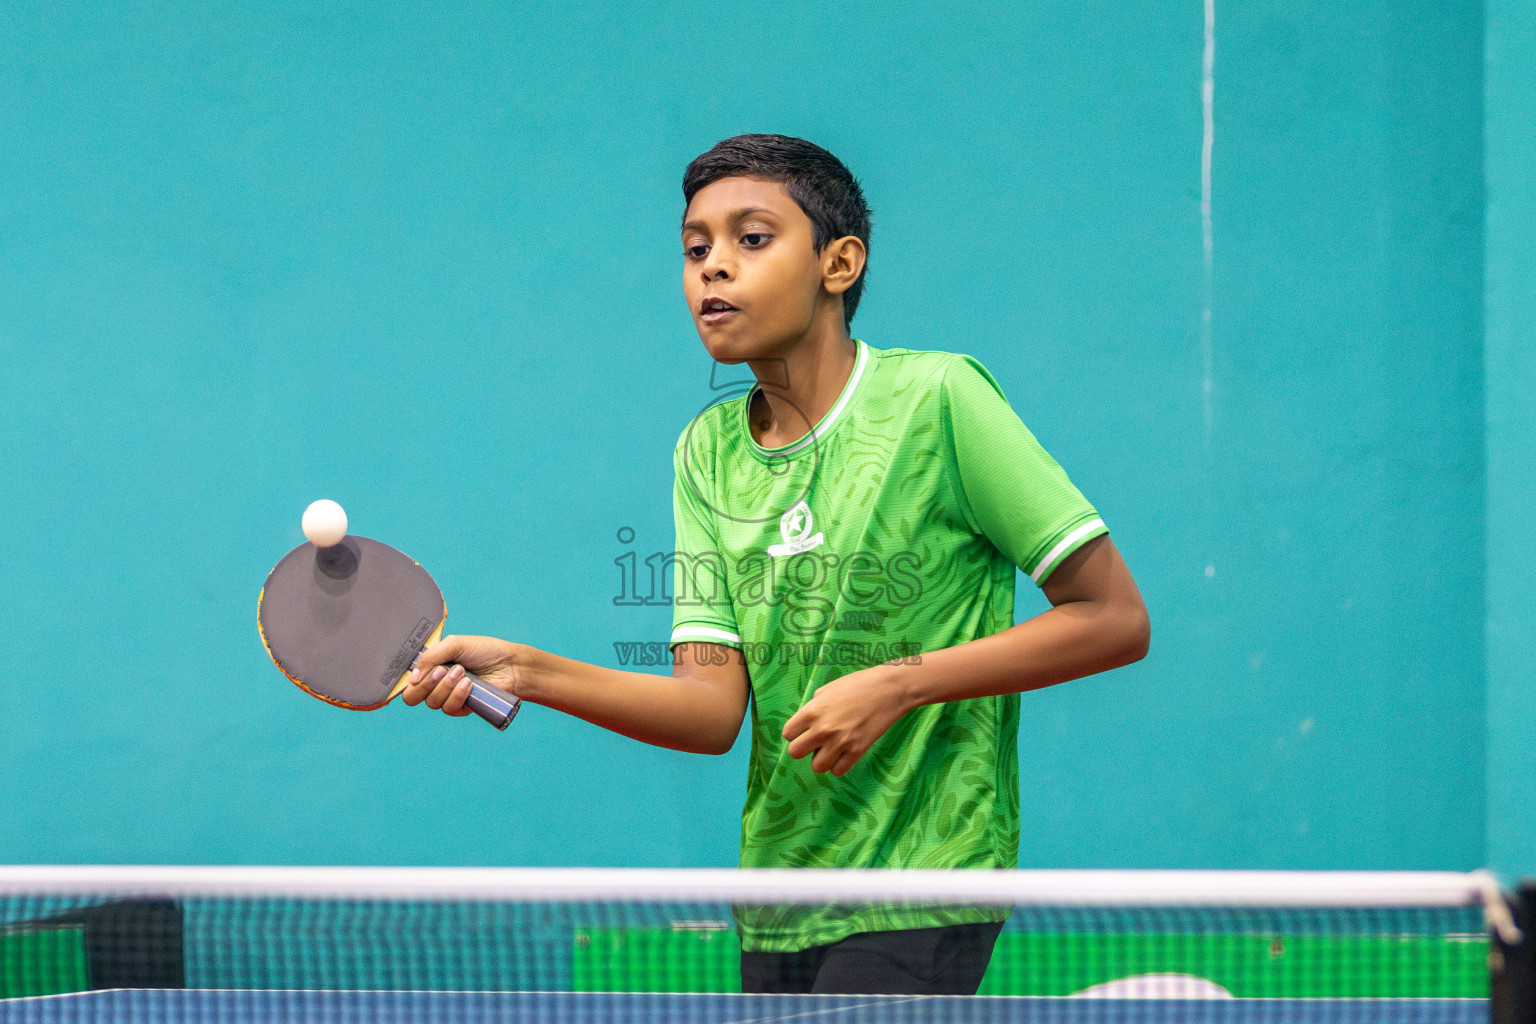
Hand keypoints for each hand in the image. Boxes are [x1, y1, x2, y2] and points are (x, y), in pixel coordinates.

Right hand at [401, 634, 521, 716]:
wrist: (509, 665)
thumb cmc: (485, 651)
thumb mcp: (454, 644)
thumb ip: (430, 657)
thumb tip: (412, 677)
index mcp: (432, 666)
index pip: (409, 680)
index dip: (409, 680)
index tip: (417, 674)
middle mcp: (437, 683)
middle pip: (412, 697)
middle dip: (426, 684)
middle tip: (443, 670)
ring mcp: (448, 697)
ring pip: (431, 702)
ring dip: (446, 686)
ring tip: (463, 673)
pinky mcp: (461, 708)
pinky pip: (448, 709)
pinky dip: (457, 696)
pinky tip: (469, 685)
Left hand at [782, 666, 912, 775]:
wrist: (889, 689)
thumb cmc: (858, 684)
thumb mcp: (828, 689)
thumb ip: (813, 706)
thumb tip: (806, 722)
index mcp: (812, 711)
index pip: (788, 734)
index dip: (796, 733)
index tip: (805, 730)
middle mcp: (822, 729)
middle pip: (795, 753)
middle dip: (804, 748)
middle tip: (816, 742)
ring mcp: (840, 742)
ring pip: (817, 766)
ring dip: (822, 759)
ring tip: (832, 749)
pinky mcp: (857, 751)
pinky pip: (838, 771)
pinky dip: (839, 765)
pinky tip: (845, 754)